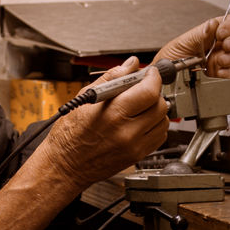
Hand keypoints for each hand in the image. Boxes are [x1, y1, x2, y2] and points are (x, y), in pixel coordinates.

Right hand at [40, 56, 169, 186]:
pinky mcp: (137, 156)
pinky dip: (155, 126)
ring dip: (156, 110)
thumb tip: (129, 65)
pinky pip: (160, 136)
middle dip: (154, 92)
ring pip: (163, 121)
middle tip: (143, 89)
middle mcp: (127, 132)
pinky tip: (141, 122)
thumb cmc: (70, 134)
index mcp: (112, 114)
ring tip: (140, 107)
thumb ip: (111, 78)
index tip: (150, 73)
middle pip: (160, 105)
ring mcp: (134, 146)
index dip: (153, 77)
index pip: (149, 91)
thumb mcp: (85, 99)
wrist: (66, 165)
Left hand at [155, 14, 229, 80]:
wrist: (168, 81)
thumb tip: (213, 24)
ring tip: (221, 61)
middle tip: (227, 46)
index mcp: (216, 33)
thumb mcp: (183, 42)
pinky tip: (220, 73)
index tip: (221, 34)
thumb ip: (200, 32)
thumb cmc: (173, 60)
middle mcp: (227, 46)